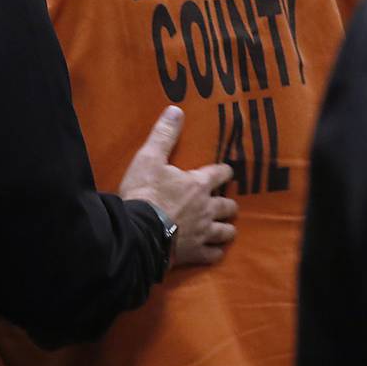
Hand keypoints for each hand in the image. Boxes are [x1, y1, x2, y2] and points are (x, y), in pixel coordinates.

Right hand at [119, 105, 237, 266]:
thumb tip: (176, 110)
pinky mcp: (195, 253)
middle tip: (225, 203)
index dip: (224, 172)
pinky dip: (215, 252)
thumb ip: (164, 135)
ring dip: (226, 229)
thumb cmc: (144, 194)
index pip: (219, 174)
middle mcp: (206, 208)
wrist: (138, 233)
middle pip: (227, 206)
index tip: (226, 172)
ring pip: (225, 231)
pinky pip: (213, 255)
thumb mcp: (149, 158)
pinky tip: (214, 251)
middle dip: (228, 204)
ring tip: (226, 228)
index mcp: (198, 184)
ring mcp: (203, 232)